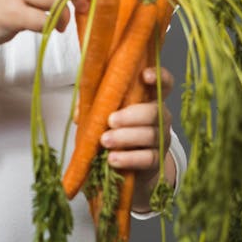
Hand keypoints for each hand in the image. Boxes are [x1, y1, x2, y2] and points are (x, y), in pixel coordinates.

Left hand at [100, 66, 174, 196]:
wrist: (130, 165)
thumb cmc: (117, 131)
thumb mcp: (105, 114)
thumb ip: (94, 106)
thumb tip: (78, 113)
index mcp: (150, 99)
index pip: (163, 84)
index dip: (159, 77)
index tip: (144, 75)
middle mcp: (161, 117)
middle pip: (155, 112)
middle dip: (132, 115)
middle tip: (111, 120)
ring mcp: (162, 139)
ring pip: (151, 135)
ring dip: (126, 137)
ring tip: (105, 141)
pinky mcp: (158, 160)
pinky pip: (148, 158)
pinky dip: (129, 158)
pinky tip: (113, 158)